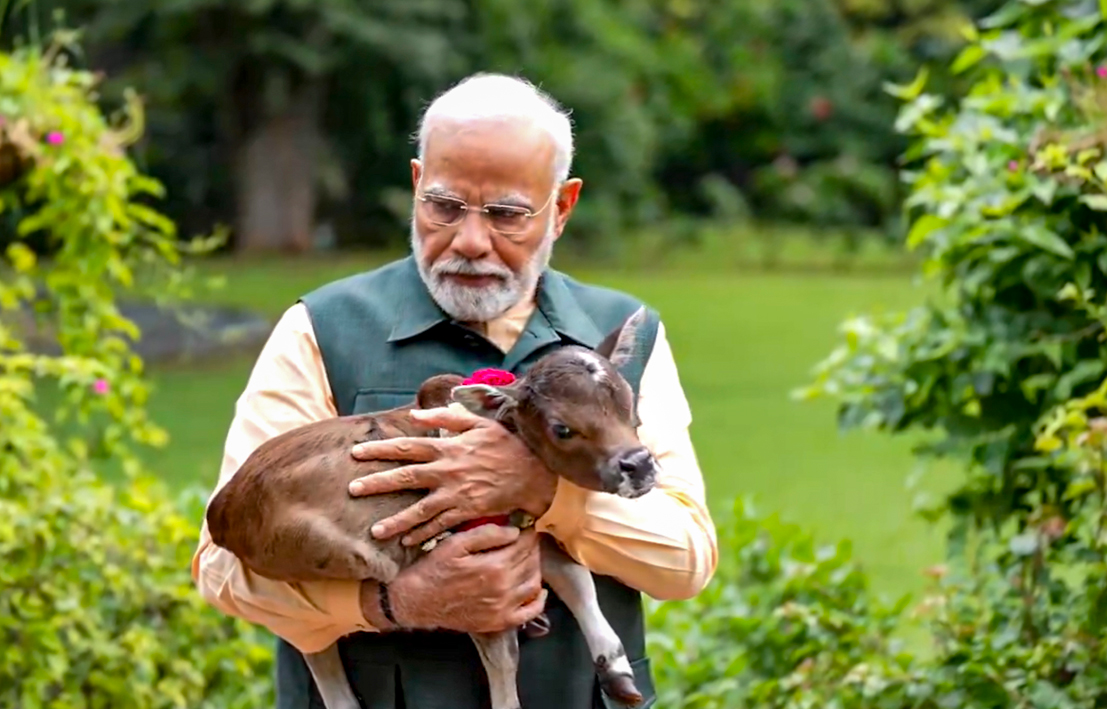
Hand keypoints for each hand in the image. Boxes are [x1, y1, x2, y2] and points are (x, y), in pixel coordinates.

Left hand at [347, 406, 558, 545]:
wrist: (533, 472)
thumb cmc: (506, 444)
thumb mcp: (479, 422)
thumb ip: (447, 417)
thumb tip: (417, 415)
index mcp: (447, 447)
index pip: (406, 447)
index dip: (380, 449)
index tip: (357, 453)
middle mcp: (447, 471)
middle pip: (405, 477)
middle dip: (377, 484)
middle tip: (353, 490)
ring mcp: (456, 494)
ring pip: (419, 509)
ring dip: (396, 520)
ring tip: (375, 531)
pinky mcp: (467, 512)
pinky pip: (441, 525)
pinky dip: (424, 534)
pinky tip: (408, 541)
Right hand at [362, 525, 546, 633]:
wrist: (417, 601)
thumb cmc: (434, 569)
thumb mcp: (456, 543)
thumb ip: (487, 534)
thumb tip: (515, 531)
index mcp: (494, 567)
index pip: (524, 544)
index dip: (527, 532)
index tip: (524, 526)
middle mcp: (503, 589)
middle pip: (531, 562)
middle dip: (531, 547)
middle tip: (524, 540)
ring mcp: (503, 608)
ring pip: (534, 583)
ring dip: (535, 568)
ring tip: (525, 559)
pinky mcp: (500, 622)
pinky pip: (530, 612)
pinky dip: (539, 600)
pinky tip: (536, 589)